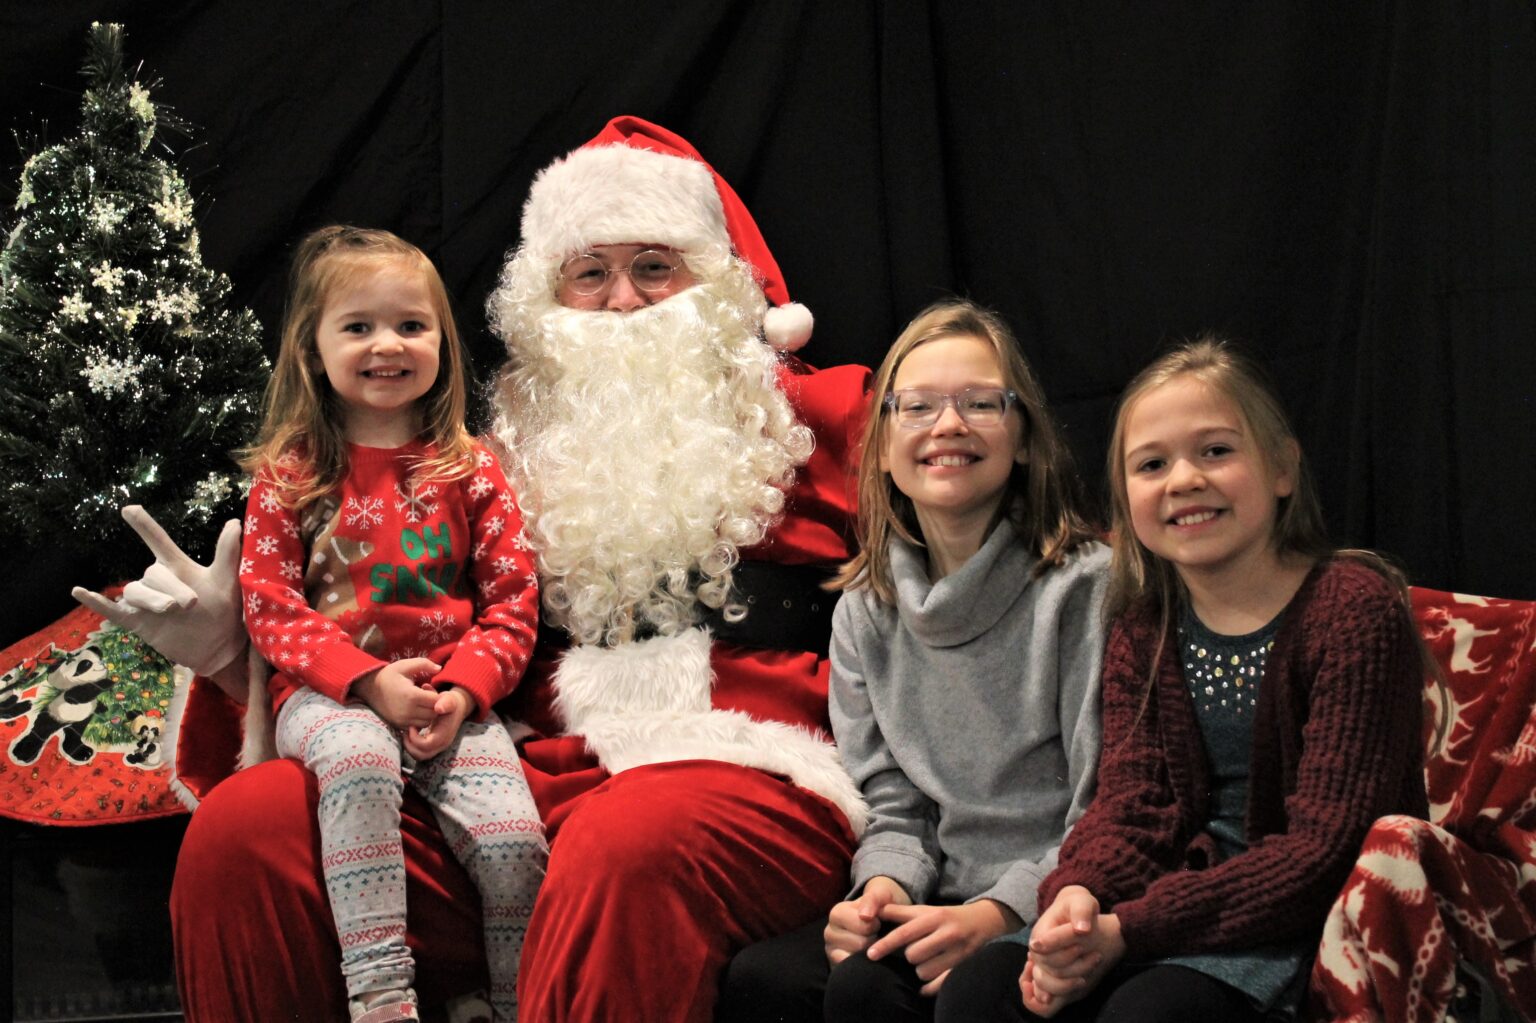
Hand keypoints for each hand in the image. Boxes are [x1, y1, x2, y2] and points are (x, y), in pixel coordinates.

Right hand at [72, 507, 245, 679]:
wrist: (219, 646)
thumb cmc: (224, 609)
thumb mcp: (227, 581)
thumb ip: (227, 553)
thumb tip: (234, 523)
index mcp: (177, 566)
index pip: (158, 541)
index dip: (144, 525)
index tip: (129, 509)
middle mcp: (158, 580)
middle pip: (151, 574)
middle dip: (170, 588)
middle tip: (191, 603)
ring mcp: (146, 601)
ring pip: (134, 592)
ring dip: (150, 600)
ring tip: (170, 611)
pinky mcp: (138, 621)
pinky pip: (112, 609)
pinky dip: (96, 602)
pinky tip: (79, 591)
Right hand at [351, 659, 440, 730]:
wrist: (369, 688)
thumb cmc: (390, 675)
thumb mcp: (405, 665)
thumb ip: (424, 664)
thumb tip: (439, 668)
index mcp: (411, 695)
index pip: (436, 701)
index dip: (438, 694)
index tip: (430, 688)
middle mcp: (407, 711)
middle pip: (433, 713)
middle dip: (435, 705)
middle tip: (428, 695)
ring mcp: (402, 720)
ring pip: (427, 722)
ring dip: (429, 713)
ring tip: (422, 702)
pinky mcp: (399, 725)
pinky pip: (417, 727)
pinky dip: (420, 720)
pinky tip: (416, 709)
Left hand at [403, 687, 473, 759]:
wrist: (456, 708)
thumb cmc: (450, 703)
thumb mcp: (449, 700)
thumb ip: (446, 703)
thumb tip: (439, 708)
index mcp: (444, 735)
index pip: (427, 745)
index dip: (415, 738)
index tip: (412, 726)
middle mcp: (442, 744)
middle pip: (422, 755)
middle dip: (410, 745)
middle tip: (406, 732)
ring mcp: (438, 747)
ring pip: (420, 756)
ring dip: (410, 747)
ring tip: (407, 733)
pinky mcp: (434, 746)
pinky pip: (421, 753)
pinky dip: (413, 746)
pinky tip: (411, 734)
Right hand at [825, 876, 909, 965]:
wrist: (879, 923)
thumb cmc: (879, 908)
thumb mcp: (879, 895)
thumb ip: (872, 899)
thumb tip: (865, 916)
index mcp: (837, 912)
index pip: (864, 925)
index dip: (876, 925)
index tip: (877, 921)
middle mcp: (829, 932)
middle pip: (861, 944)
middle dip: (874, 940)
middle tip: (873, 935)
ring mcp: (830, 951)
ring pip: (857, 958)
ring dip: (869, 953)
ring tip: (869, 944)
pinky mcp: (835, 966)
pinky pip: (851, 969)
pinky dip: (862, 966)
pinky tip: (864, 957)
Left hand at [868, 899, 1021, 994]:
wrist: (983, 920)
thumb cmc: (946, 916)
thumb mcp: (925, 910)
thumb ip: (899, 912)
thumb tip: (873, 910)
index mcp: (934, 917)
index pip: (905, 932)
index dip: (886, 944)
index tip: (871, 954)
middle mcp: (947, 933)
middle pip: (914, 954)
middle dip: (910, 955)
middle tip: (917, 950)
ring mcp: (957, 952)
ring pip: (924, 971)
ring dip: (921, 970)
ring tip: (927, 961)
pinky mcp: (963, 967)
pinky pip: (939, 985)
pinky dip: (928, 988)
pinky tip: (925, 986)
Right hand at [1020, 887, 1122, 1013]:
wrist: (1077, 916)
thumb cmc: (1078, 907)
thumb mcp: (1082, 901)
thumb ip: (1081, 911)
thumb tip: (1082, 930)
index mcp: (1040, 932)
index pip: (1044, 948)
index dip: (1065, 947)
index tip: (1085, 939)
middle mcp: (1037, 951)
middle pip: (1048, 968)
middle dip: (1075, 965)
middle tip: (1096, 955)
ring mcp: (1043, 964)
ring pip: (1049, 983)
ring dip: (1072, 979)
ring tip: (1093, 965)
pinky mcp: (1052, 974)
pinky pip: (1052, 990)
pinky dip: (1066, 989)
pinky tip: (1083, 981)